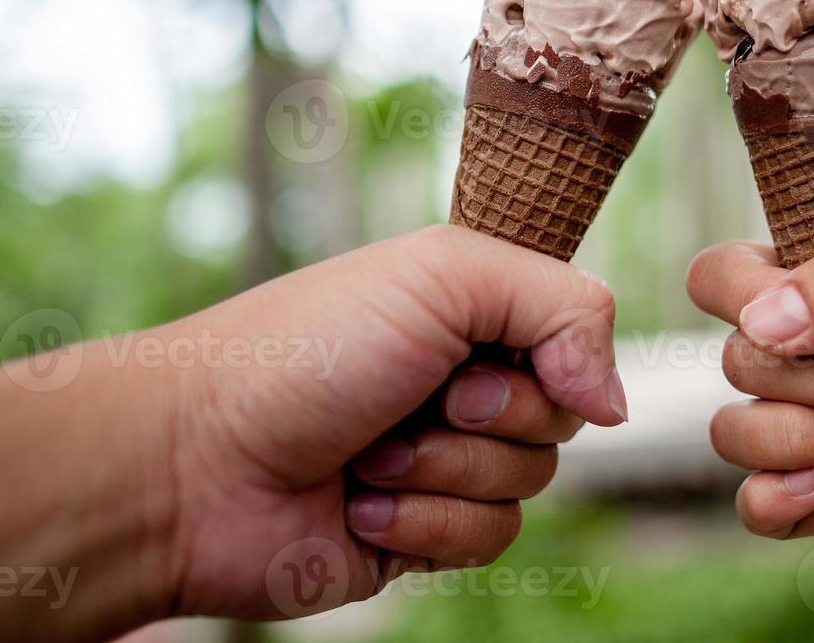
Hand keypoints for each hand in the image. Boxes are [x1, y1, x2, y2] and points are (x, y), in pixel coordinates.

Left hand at [0, 224, 625, 640]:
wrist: (193, 464)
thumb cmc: (305, 350)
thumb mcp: (445, 275)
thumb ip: (568, 309)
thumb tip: (620, 404)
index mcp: (469, 307)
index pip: (577, 328)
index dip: (553, 348)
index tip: (487, 345)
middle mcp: (464, 379)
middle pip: (565, 412)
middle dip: (492, 412)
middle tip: (419, 397)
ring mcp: (446, 459)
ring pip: (534, 482)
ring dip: (448, 470)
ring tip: (370, 454)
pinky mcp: (426, 535)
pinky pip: (492, 539)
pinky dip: (425, 524)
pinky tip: (359, 505)